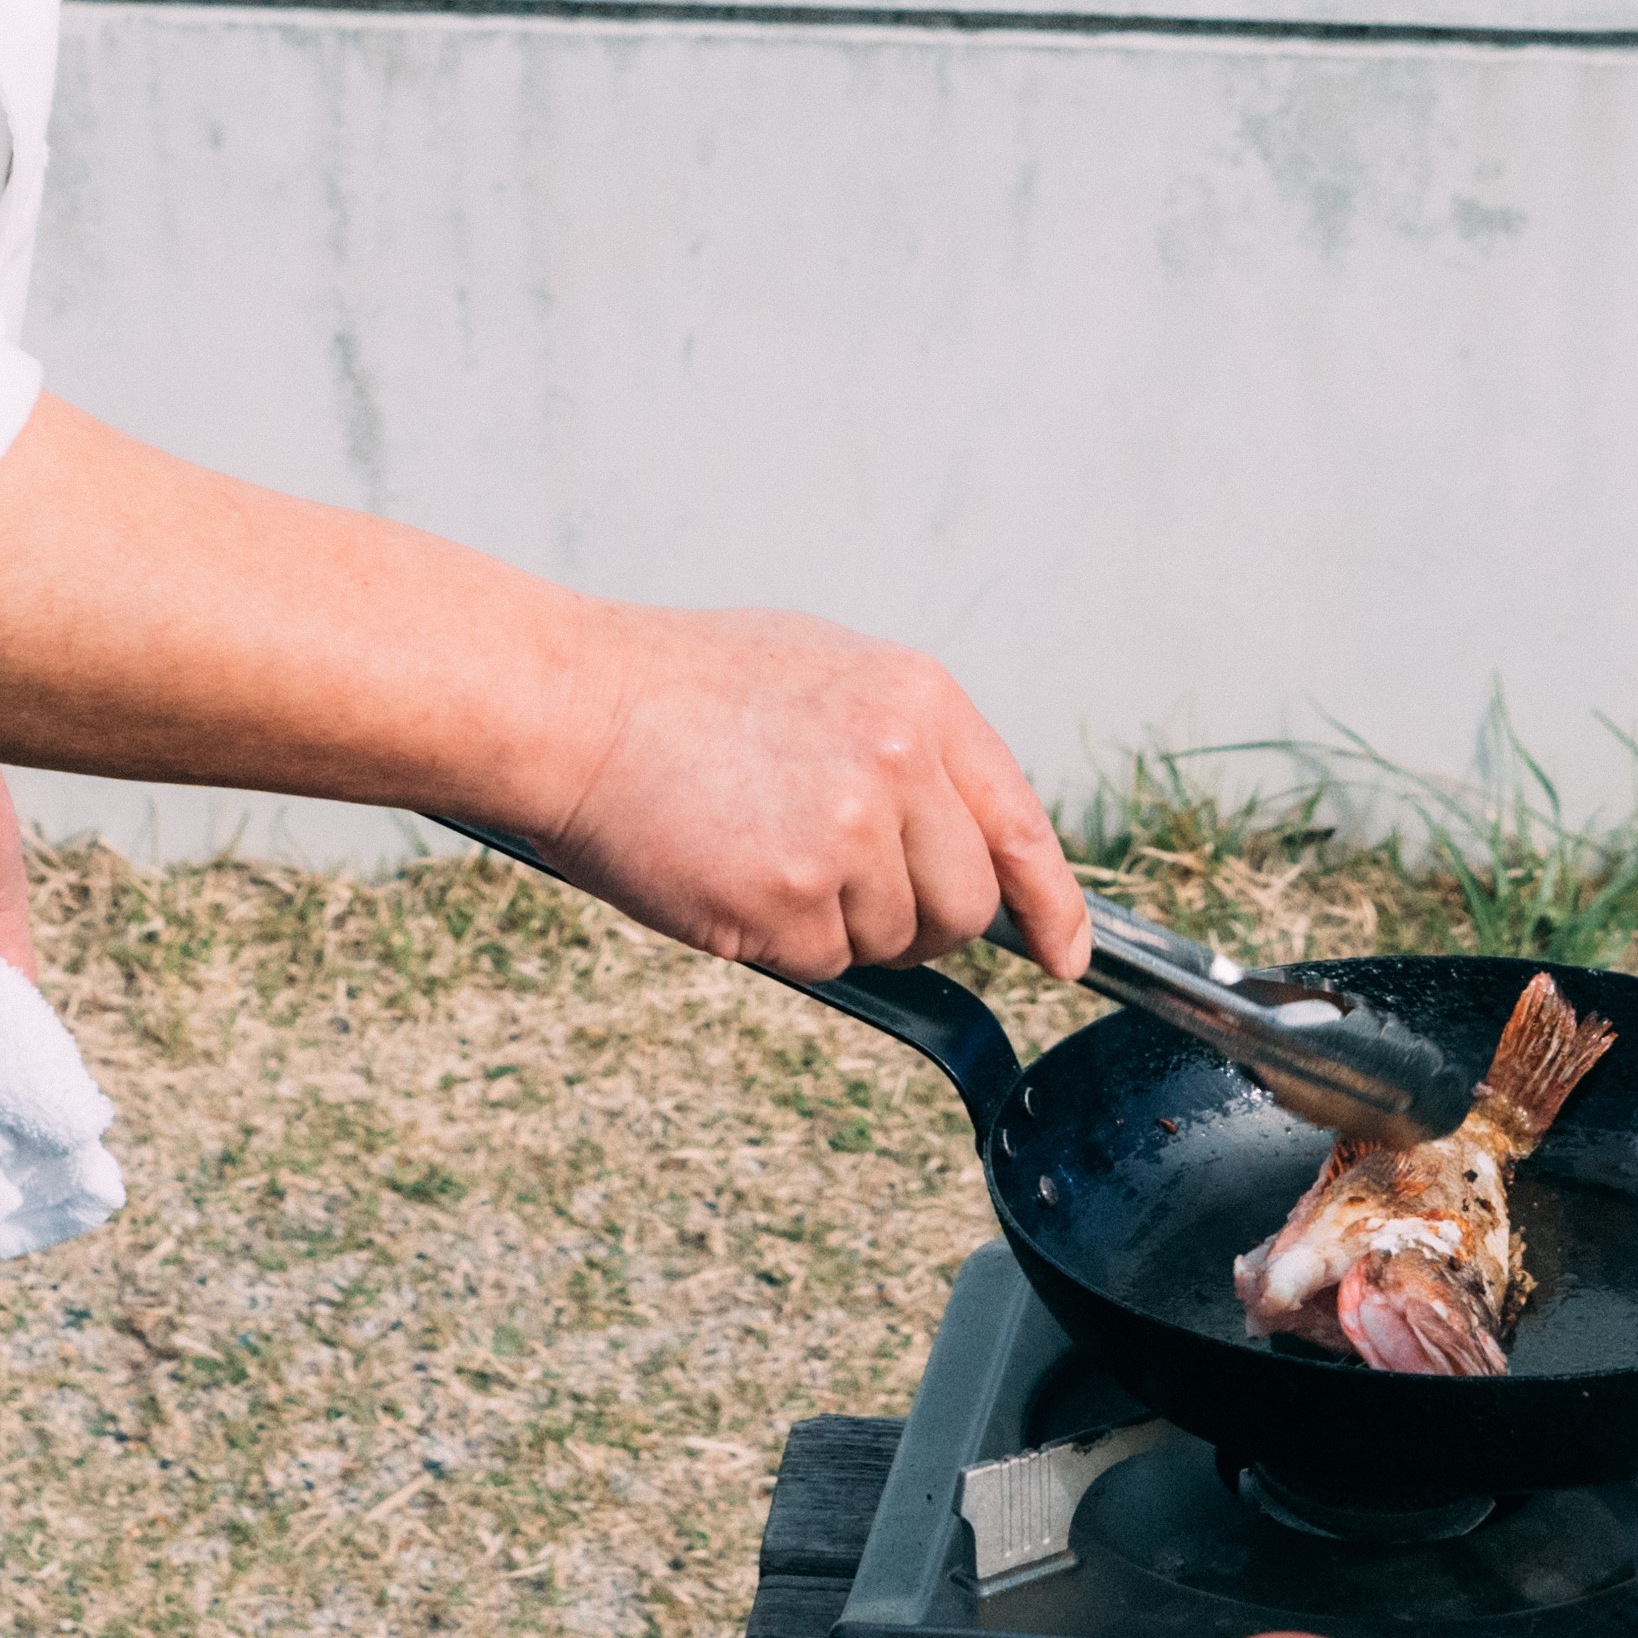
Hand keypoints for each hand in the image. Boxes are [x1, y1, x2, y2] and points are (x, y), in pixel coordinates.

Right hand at [537, 607, 1087, 989]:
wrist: (574, 707)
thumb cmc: (684, 689)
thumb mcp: (828, 674)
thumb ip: (910, 748)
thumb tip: (963, 832)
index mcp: (920, 702)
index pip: (1021, 825)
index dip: (1052, 903)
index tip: (1063, 954)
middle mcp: (898, 766)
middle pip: (968, 904)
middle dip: (925, 921)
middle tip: (847, 892)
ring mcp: (845, 837)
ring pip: (895, 942)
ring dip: (841, 925)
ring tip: (764, 852)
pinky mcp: (788, 902)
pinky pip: (825, 963)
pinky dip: (784, 944)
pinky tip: (733, 878)